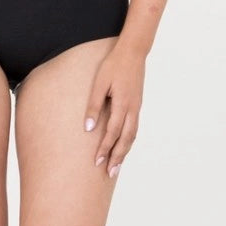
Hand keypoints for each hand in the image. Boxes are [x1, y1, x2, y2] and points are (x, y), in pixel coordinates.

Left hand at [84, 41, 144, 177]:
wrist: (133, 52)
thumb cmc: (113, 66)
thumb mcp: (99, 83)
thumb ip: (93, 105)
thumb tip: (88, 128)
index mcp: (122, 104)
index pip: (112, 132)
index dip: (105, 148)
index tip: (97, 162)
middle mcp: (132, 109)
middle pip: (125, 139)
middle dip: (117, 157)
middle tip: (109, 172)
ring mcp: (137, 108)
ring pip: (132, 136)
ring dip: (124, 152)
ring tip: (117, 166)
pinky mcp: (137, 105)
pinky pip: (134, 128)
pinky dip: (129, 141)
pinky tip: (124, 147)